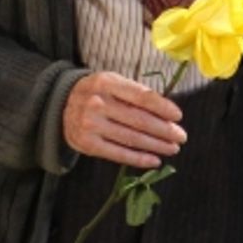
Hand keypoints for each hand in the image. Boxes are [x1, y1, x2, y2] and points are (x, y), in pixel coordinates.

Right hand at [62, 71, 184, 168]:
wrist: (61, 104)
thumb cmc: (97, 92)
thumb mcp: (113, 82)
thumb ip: (136, 93)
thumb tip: (167, 112)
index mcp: (107, 83)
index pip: (141, 96)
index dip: (163, 107)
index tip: (178, 116)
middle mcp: (97, 103)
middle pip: (139, 120)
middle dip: (164, 130)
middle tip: (181, 136)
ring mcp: (91, 125)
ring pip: (132, 138)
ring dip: (157, 145)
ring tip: (172, 148)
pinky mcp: (88, 144)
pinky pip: (119, 154)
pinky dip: (139, 159)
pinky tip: (154, 160)